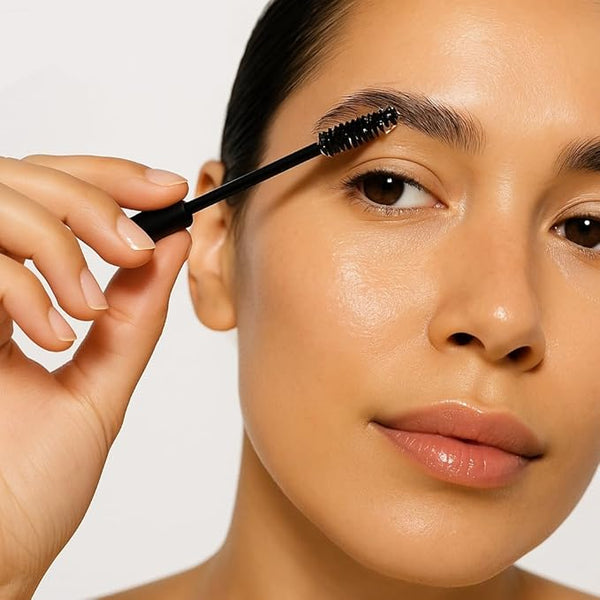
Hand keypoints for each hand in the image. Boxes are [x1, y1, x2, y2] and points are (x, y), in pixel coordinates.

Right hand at [0, 155, 190, 597]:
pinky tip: (52, 333)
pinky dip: (19, 283)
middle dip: (90, 196)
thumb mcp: (101, 385)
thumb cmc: (34, 485)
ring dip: (57, 239)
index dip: (108, 178)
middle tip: (135, 244)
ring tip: (89, 307)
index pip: (52, 197)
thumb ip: (133, 314)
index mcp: (15, 297)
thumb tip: (171, 244)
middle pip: (20, 176)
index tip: (168, 188)